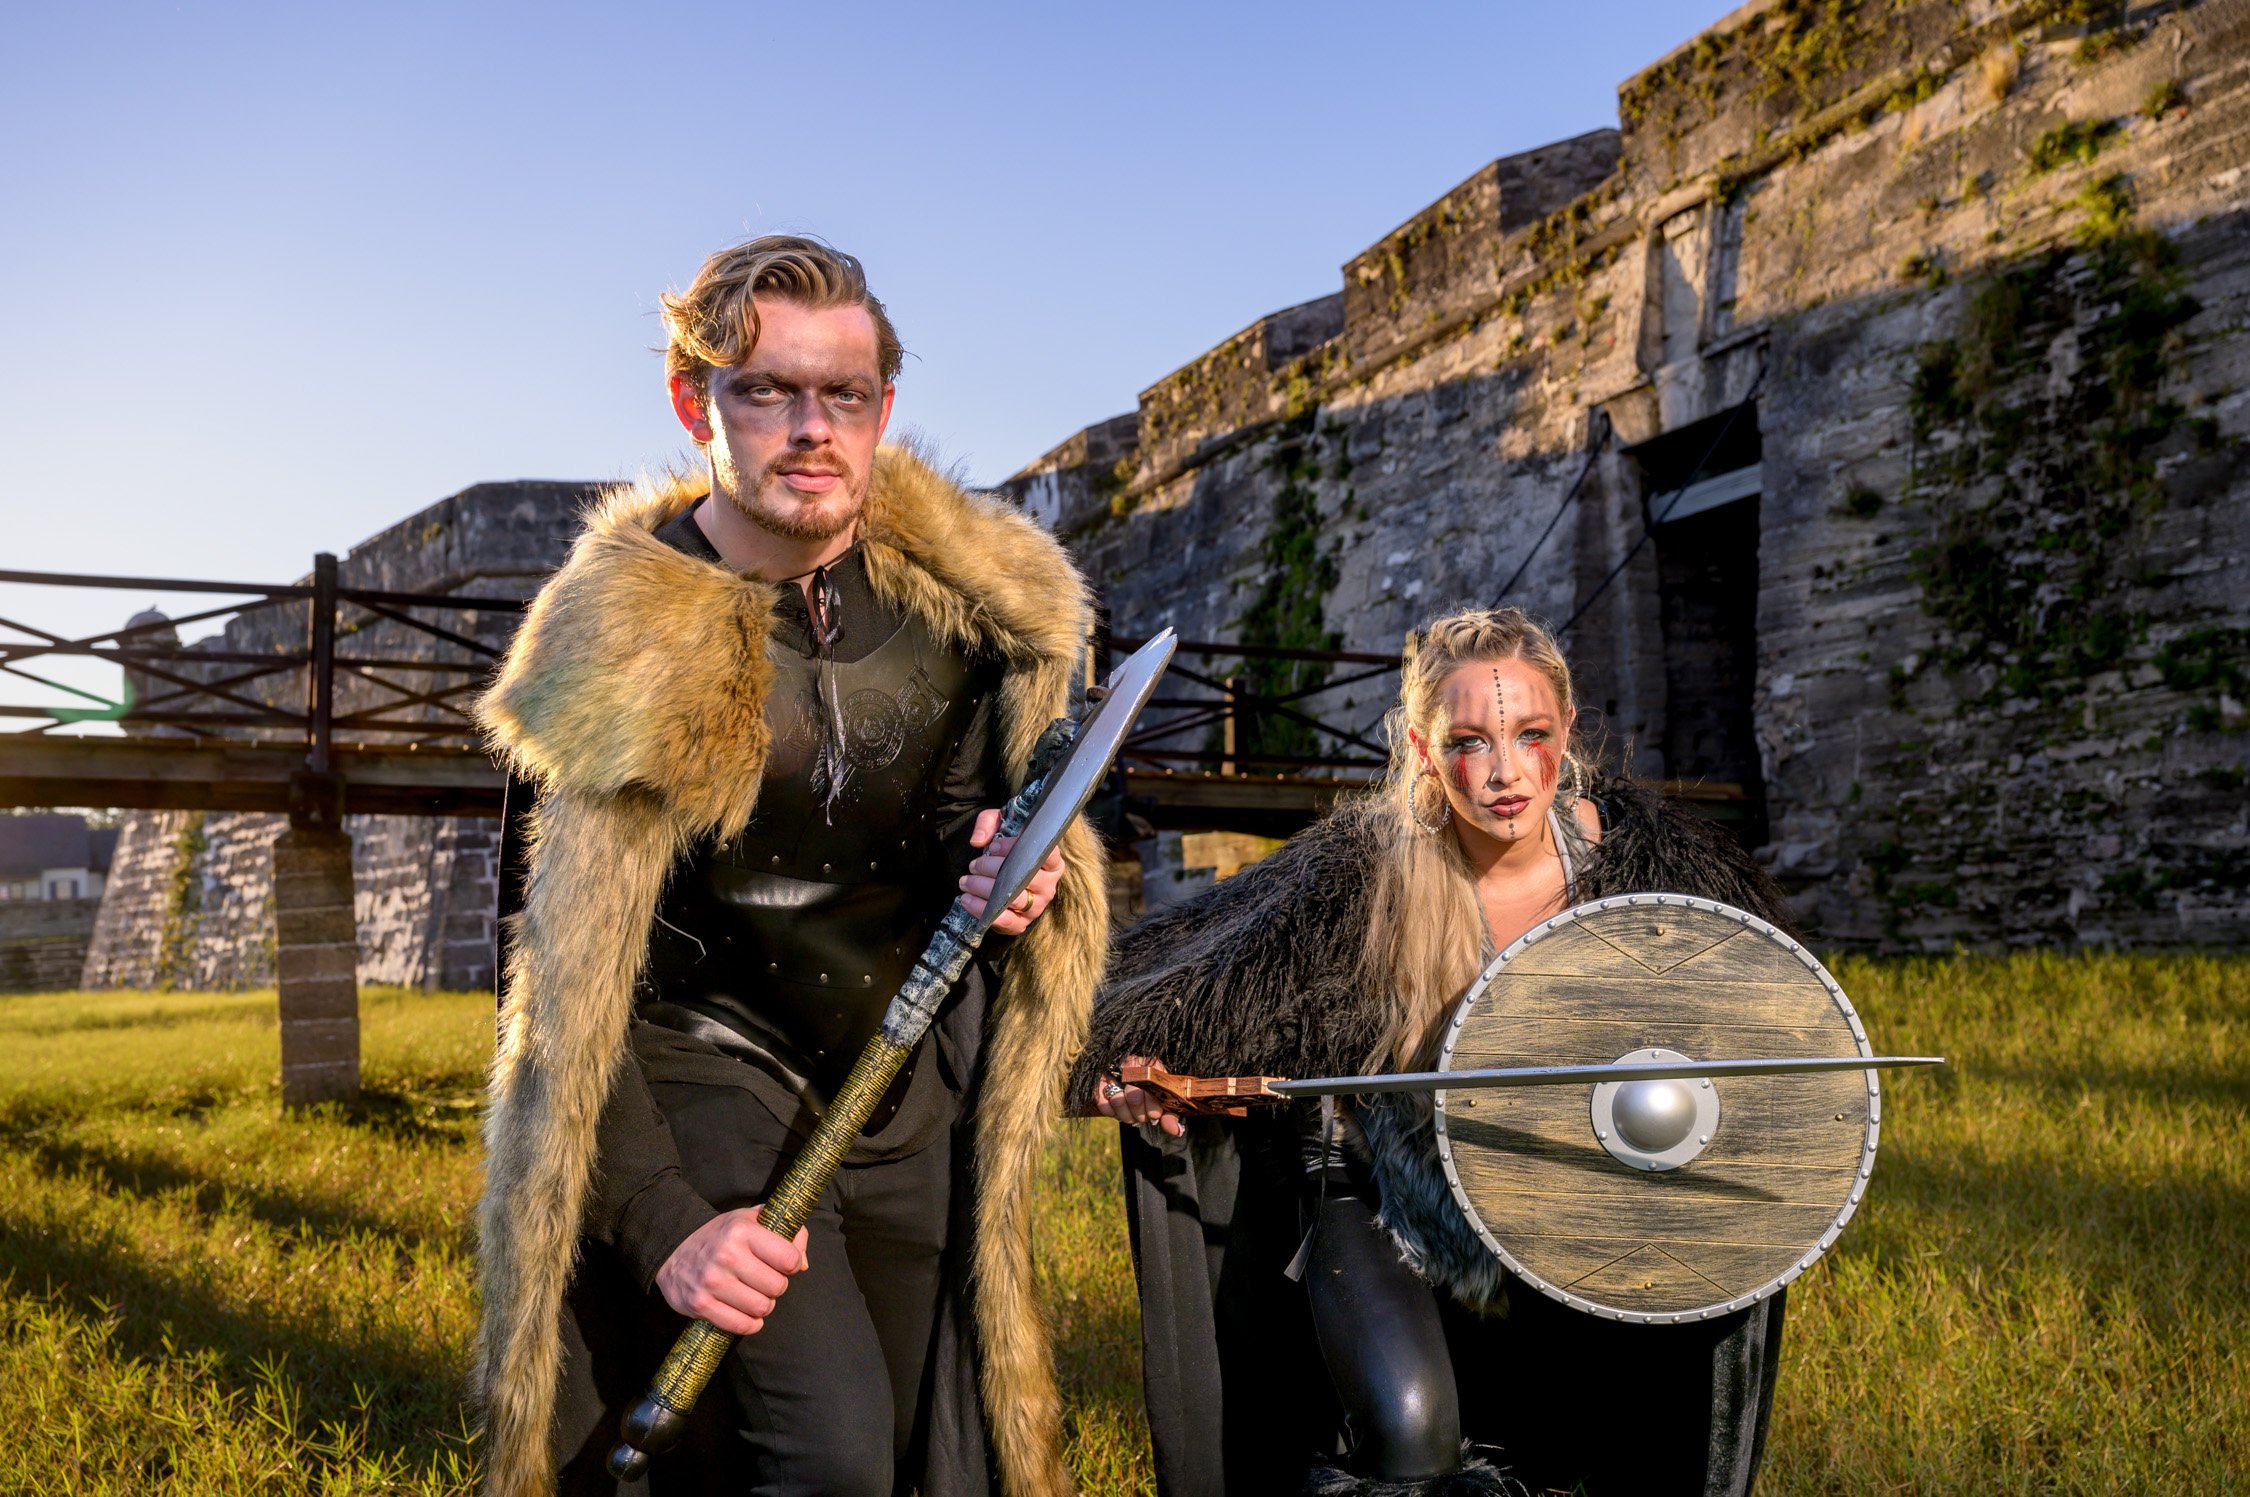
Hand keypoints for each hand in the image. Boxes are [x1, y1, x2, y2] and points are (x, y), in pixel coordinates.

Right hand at [654, 1204, 808, 1334]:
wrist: (673, 1248)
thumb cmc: (721, 1235)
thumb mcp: (750, 1220)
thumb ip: (785, 1232)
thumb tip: (803, 1264)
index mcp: (742, 1231)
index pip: (789, 1258)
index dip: (791, 1264)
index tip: (783, 1264)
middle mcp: (727, 1255)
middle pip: (777, 1287)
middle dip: (776, 1286)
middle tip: (764, 1281)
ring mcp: (712, 1281)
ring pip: (761, 1308)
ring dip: (762, 1305)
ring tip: (752, 1294)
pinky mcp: (701, 1304)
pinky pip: (741, 1325)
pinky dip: (749, 1323)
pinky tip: (744, 1312)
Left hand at [959, 808, 1063, 934]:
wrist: (1004, 875)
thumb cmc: (1006, 849)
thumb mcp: (1000, 825)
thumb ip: (988, 823)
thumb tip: (977, 841)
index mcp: (1052, 862)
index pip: (1044, 854)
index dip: (1015, 849)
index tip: (993, 847)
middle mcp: (1049, 886)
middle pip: (1023, 878)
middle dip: (992, 870)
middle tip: (973, 865)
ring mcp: (1037, 906)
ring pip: (1013, 899)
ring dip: (984, 890)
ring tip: (966, 881)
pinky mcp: (1023, 923)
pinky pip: (1006, 921)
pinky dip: (984, 911)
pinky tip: (967, 900)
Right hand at [1094, 1054, 1186, 1137]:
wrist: (1129, 1082)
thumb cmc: (1152, 1093)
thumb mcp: (1163, 1101)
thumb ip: (1170, 1115)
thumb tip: (1176, 1131)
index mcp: (1151, 1065)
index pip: (1152, 1088)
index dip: (1153, 1106)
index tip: (1155, 1115)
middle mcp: (1131, 1064)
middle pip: (1134, 1096)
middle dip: (1140, 1114)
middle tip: (1143, 1118)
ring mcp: (1112, 1071)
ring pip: (1118, 1100)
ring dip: (1126, 1116)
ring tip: (1132, 1117)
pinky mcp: (1098, 1080)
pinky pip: (1102, 1102)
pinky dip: (1111, 1112)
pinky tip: (1118, 1112)